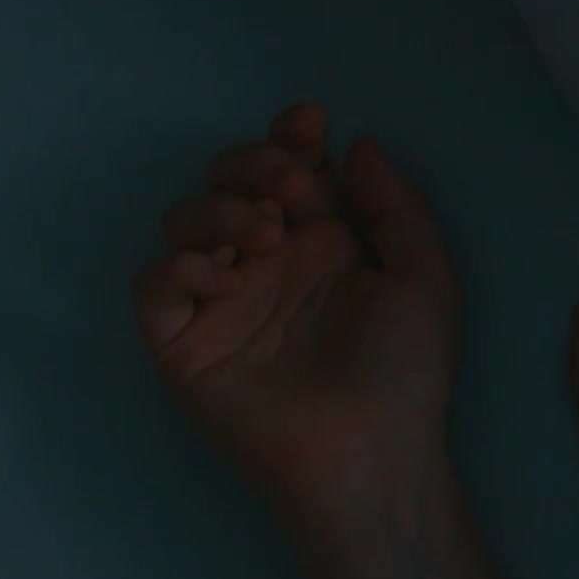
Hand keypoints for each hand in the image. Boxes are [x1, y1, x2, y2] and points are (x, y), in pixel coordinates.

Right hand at [132, 102, 462, 530]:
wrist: (372, 455)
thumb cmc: (405, 373)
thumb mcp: (424, 278)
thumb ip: (395, 207)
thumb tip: (356, 143)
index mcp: (322, 243)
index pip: (289, 169)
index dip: (289, 137)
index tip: (308, 123)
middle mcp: (266, 263)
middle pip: (229, 182)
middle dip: (249, 163)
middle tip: (285, 183)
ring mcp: (220, 301)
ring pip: (184, 220)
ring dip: (218, 209)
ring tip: (262, 236)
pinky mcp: (182, 342)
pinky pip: (155, 284)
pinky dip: (182, 266)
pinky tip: (229, 279)